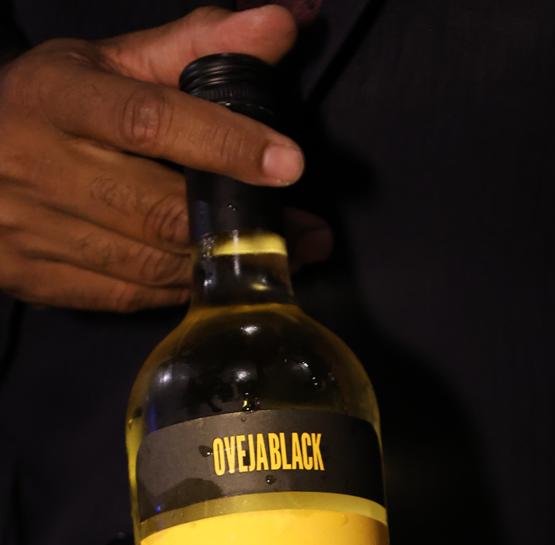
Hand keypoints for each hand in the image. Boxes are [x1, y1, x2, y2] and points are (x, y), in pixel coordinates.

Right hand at [0, 6, 321, 311]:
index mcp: (59, 98)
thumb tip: (280, 26)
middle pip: (158, 210)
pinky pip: (130, 296)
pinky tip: (218, 275)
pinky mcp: (39, 282)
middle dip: (243, 225)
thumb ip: (194, 46)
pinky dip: (182, 288)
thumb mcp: (106, 64)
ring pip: (150, 264)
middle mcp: (43, 167)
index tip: (288, 162)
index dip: (224, 143)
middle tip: (307, 231)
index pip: (150, 120)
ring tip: (282, 256)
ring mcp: (35, 231)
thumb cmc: (46, 107)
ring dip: (224, 265)